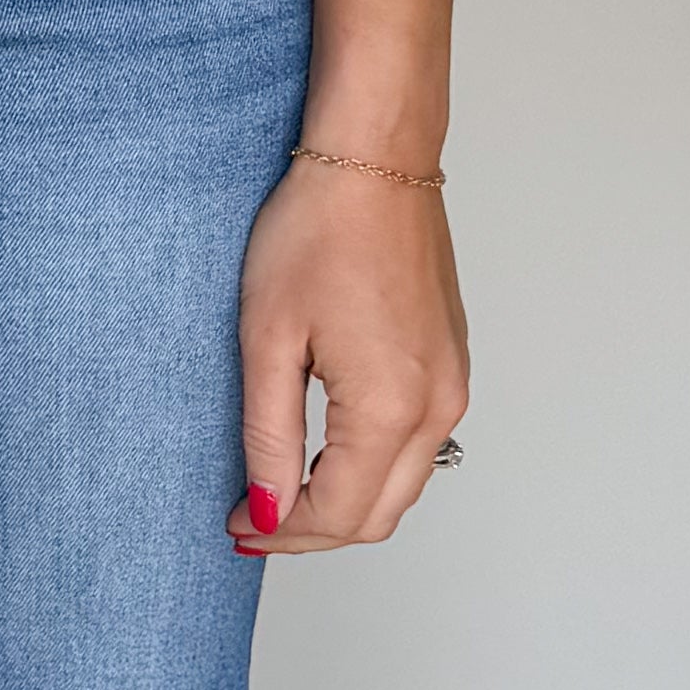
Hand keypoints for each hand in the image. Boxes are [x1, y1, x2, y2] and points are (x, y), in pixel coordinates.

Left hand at [227, 156, 469, 554]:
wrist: (373, 158)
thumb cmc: (318, 229)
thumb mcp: (269, 339)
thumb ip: (270, 437)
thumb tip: (270, 507)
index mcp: (391, 405)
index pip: (339, 512)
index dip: (282, 531)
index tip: (237, 526)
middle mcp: (438, 404)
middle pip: (379, 514)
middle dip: (314, 531)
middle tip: (253, 522)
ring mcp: (453, 384)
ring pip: (403, 485)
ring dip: (345, 503)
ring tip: (280, 494)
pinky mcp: (451, 363)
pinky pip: (418, 445)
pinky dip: (373, 467)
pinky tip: (325, 456)